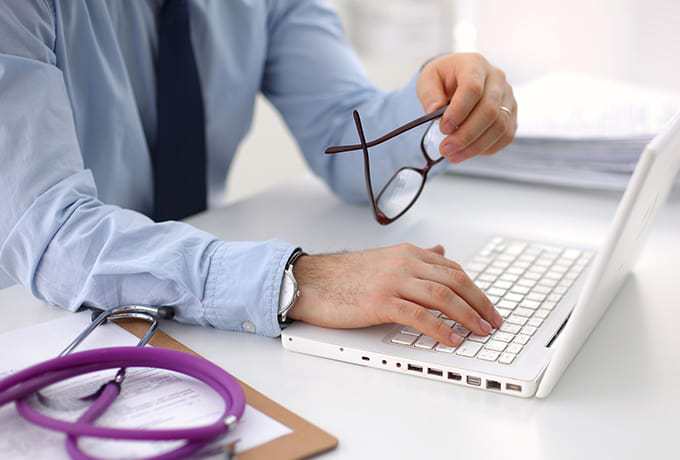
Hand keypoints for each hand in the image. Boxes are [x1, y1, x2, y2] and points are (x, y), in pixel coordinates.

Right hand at [288, 243, 502, 346]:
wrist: (311, 280)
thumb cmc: (344, 275)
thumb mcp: (385, 259)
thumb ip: (415, 257)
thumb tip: (441, 252)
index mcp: (408, 254)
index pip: (453, 270)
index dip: (474, 289)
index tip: (486, 307)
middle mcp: (404, 264)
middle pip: (454, 281)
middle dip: (479, 303)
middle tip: (493, 322)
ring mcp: (393, 281)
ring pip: (442, 296)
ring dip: (467, 316)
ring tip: (480, 332)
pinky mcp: (381, 301)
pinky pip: (419, 316)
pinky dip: (440, 328)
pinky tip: (451, 339)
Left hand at [416, 53, 516, 162]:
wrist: (458, 78)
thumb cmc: (443, 78)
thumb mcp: (428, 79)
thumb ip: (429, 94)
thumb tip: (434, 111)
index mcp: (474, 64)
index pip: (473, 88)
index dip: (458, 111)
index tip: (443, 128)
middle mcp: (496, 78)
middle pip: (489, 110)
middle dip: (466, 135)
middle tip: (445, 149)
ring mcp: (507, 97)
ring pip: (499, 126)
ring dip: (475, 146)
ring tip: (453, 155)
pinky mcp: (511, 114)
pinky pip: (505, 136)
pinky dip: (486, 148)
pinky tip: (468, 152)